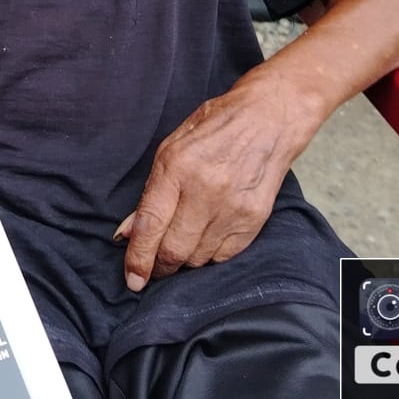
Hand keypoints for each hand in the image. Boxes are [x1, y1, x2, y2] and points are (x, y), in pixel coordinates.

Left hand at [115, 70, 321, 289]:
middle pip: (175, 250)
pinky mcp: (254, 219)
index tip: (132, 279)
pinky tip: (205, 240)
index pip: (151, 225)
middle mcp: (206, 190)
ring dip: (184, 261)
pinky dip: (210, 256)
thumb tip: (129, 232)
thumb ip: (150, 193)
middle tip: (155, 267)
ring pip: (199, 258)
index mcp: (177, 167)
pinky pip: (224, 256)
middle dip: (159, 266)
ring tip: (181, 246)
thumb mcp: (171, 149)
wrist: (269, 119)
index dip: (138, 258)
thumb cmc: (214, 129)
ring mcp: (233, 207)